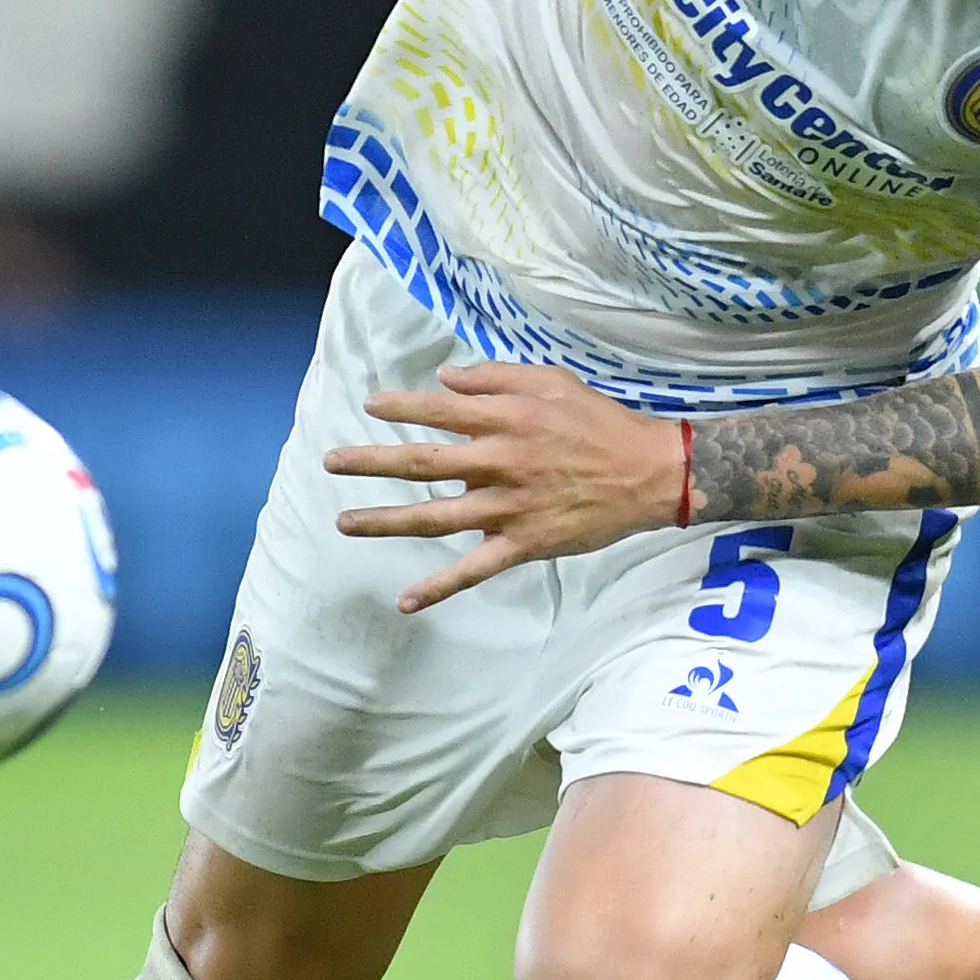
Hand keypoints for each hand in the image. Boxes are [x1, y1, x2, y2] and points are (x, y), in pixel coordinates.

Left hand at [324, 363, 679, 610]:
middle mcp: (500, 462)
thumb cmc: (599, 421)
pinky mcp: (524, 544)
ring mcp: (509, 507)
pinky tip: (406, 601)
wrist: (648, 472)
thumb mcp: (552, 382)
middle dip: (371, 462)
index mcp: (506, 420)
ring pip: (436, 517)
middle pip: (422, 463)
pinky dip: (440, 588)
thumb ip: (498, 378)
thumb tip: (446, 380)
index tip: (369, 407)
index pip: (440, 411)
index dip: (401, 408)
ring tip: (344, 523)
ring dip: (386, 522)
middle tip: (330, 462)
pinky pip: (474, 570)